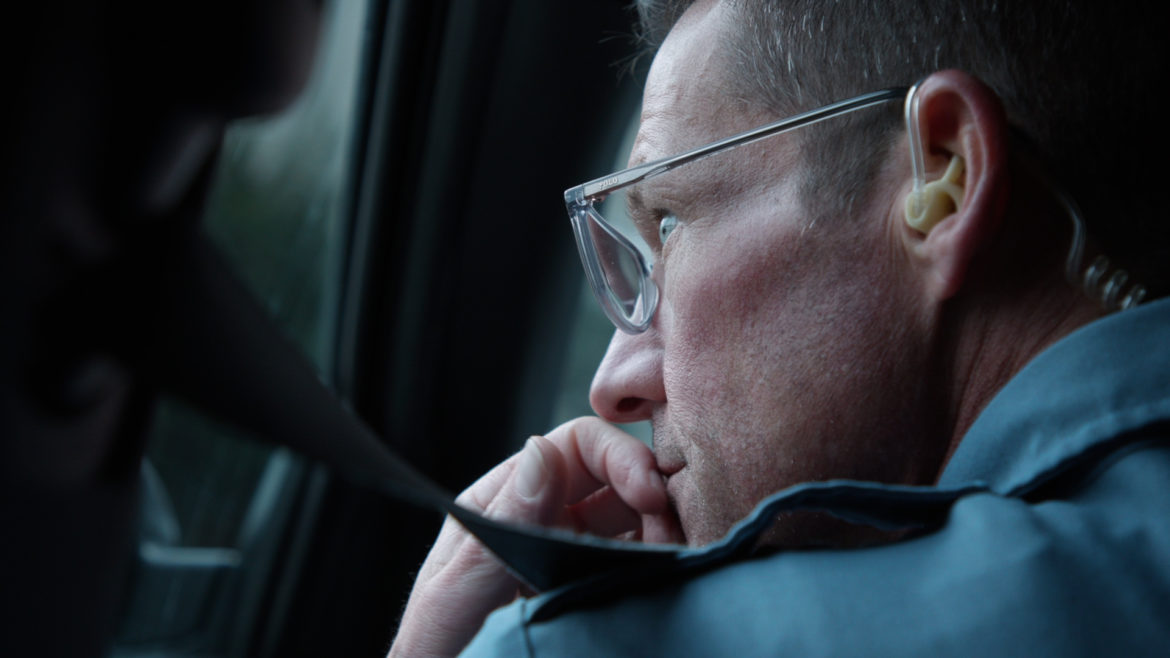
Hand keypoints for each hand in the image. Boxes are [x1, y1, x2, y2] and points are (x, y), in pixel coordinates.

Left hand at [388, 416, 683, 656]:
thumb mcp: (451, 601)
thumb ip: (496, 531)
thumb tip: (543, 452)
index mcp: (505, 505)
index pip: (573, 448)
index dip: (619, 457)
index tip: (651, 493)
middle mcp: (543, 523)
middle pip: (615, 480)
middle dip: (652, 493)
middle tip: (675, 531)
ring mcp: (571, 560)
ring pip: (636, 521)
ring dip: (664, 528)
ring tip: (676, 557)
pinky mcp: (593, 596)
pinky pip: (639, 566)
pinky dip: (661, 565)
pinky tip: (668, 579)